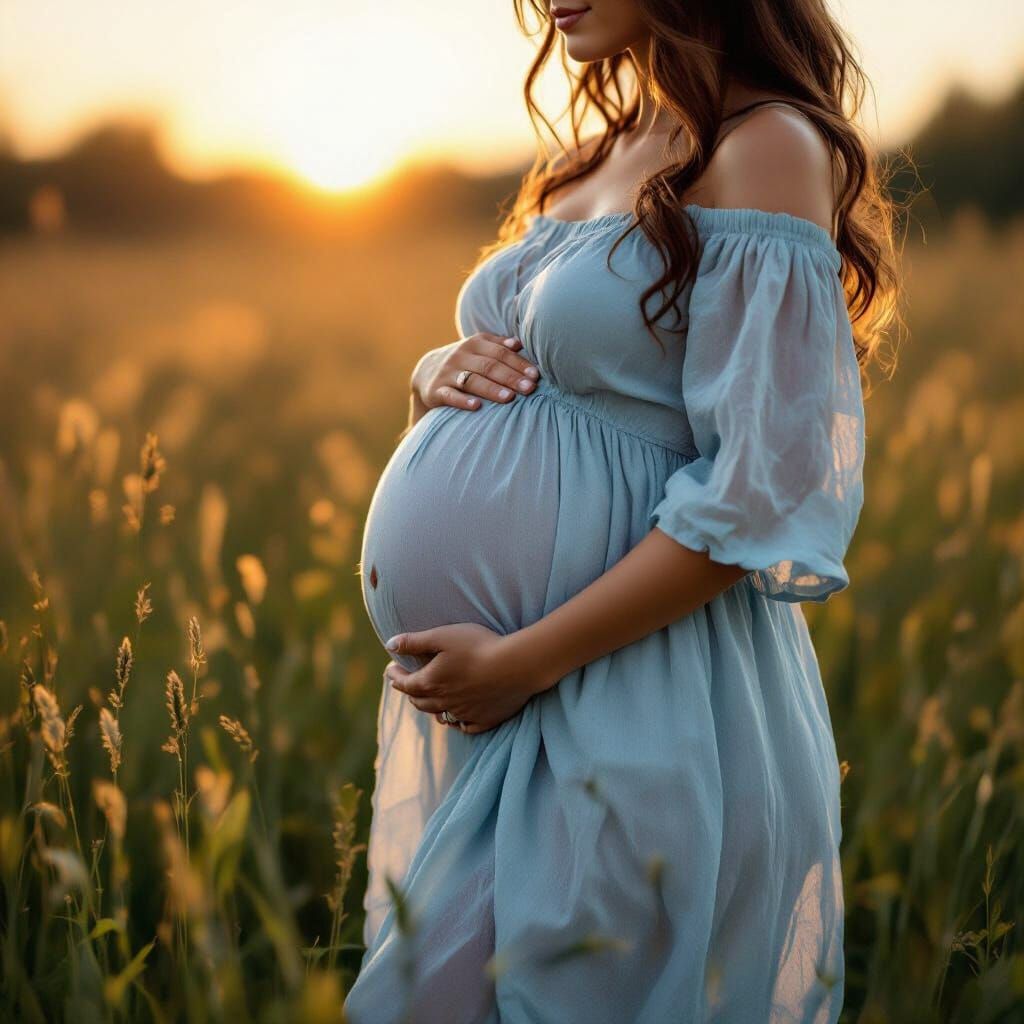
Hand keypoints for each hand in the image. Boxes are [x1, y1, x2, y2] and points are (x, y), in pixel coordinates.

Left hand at [384, 623, 545, 734]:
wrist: (516, 666)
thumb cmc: (478, 646)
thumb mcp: (443, 636)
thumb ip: (415, 641)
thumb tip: (389, 644)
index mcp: (431, 683)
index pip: (404, 684)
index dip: (395, 676)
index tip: (391, 669)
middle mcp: (444, 703)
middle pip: (419, 702)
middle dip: (410, 692)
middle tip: (408, 684)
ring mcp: (464, 714)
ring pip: (440, 716)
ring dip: (431, 708)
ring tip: (429, 701)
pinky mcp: (484, 720)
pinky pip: (464, 726)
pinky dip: (456, 722)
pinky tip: (457, 718)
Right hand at [411, 333, 540, 413]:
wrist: (425, 372)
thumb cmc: (464, 362)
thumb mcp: (478, 349)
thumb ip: (498, 345)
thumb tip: (518, 344)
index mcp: (474, 344)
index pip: (500, 353)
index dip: (518, 364)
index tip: (535, 376)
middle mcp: (461, 356)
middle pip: (489, 366)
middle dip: (511, 377)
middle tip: (530, 388)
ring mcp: (448, 373)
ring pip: (472, 380)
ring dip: (492, 389)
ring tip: (510, 398)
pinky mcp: (436, 391)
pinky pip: (450, 396)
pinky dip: (463, 401)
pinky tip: (476, 406)